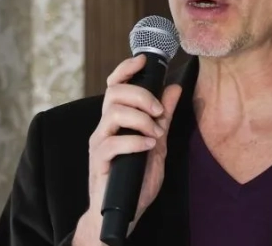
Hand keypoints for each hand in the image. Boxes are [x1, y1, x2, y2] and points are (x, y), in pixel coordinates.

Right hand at [74, 55, 182, 244]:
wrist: (124, 211)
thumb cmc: (137, 177)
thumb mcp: (158, 142)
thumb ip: (165, 116)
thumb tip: (174, 88)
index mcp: (118, 119)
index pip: (115, 84)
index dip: (126, 69)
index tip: (143, 60)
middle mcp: (105, 126)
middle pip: (114, 93)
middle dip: (141, 96)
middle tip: (159, 112)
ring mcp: (99, 142)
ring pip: (113, 113)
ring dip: (141, 119)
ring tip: (155, 134)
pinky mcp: (98, 160)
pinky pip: (113, 142)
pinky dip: (135, 140)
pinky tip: (148, 147)